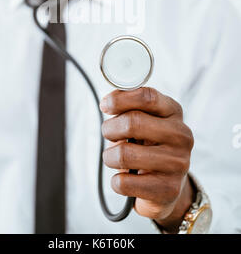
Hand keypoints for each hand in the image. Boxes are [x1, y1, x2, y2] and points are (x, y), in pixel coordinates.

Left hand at [100, 87, 194, 232]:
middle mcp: (181, 135)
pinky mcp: (169, 189)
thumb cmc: (148, 145)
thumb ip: (129, 107)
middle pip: (132, 122)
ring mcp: (178, 163)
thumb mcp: (143, 120)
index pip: (147, 97)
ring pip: (124, 154)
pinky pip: (124, 182)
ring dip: (109, 157)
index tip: (105, 105)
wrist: (166, 185)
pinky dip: (116, 181)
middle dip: (110, 129)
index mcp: (173, 112)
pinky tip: (125, 179)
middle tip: (108, 134)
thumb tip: (108, 102)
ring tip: (114, 158)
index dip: (120, 99)